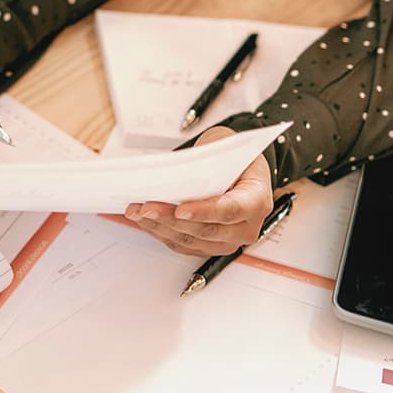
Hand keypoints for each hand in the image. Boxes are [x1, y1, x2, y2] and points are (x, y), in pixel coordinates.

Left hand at [123, 126, 273, 256]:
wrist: (238, 168)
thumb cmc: (234, 157)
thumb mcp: (225, 146)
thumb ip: (207, 161)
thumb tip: (176, 175)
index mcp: (257, 200)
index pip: (230, 210)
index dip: (204, 211)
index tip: (181, 209)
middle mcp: (246, 227)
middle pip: (206, 229)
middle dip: (171, 218)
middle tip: (145, 207)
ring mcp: (228, 240)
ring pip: (190, 240)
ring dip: (159, 226)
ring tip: (136, 211)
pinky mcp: (210, 246)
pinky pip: (183, 244)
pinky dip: (160, 232)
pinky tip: (142, 220)